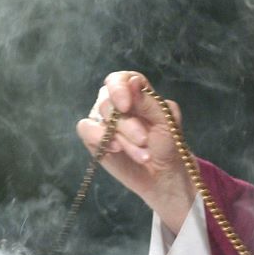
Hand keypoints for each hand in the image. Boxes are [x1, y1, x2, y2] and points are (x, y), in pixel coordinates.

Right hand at [76, 71, 195, 232]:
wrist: (162, 174)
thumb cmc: (168, 145)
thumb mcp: (166, 124)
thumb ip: (150, 103)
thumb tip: (133, 81)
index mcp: (137, 93)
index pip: (121, 79)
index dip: (119, 88)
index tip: (126, 106)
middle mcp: (117, 103)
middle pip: (108, 101)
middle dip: (127, 124)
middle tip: (144, 141)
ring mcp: (104, 120)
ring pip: (98, 116)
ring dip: (119, 136)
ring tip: (141, 154)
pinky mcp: (94, 137)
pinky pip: (85, 128)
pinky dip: (98, 137)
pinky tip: (116, 149)